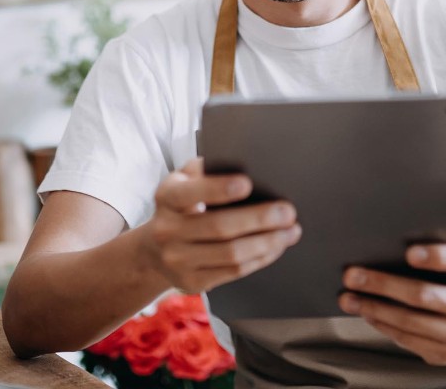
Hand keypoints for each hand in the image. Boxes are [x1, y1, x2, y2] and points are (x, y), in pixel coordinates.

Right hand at [138, 158, 301, 293]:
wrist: (155, 250)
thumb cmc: (182, 206)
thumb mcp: (184, 182)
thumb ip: (206, 170)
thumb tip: (247, 162)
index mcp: (166, 197)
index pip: (191, 193)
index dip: (219, 189)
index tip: (248, 184)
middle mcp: (167, 230)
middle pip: (219, 226)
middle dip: (259, 219)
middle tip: (287, 211)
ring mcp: (178, 260)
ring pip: (231, 254)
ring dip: (267, 242)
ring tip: (290, 231)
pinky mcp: (192, 282)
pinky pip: (233, 271)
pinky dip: (260, 258)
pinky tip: (276, 247)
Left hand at [339, 244, 445, 365]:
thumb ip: (430, 255)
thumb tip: (381, 250)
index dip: (437, 256)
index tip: (409, 253)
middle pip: (423, 294)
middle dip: (382, 284)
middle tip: (351, 275)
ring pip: (409, 321)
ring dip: (373, 308)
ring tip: (348, 298)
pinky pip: (406, 339)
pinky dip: (382, 324)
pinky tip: (366, 313)